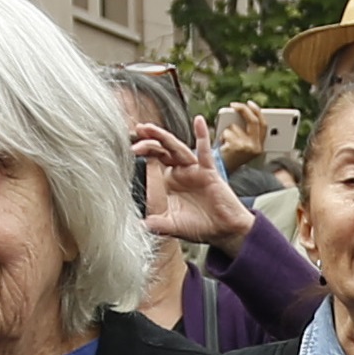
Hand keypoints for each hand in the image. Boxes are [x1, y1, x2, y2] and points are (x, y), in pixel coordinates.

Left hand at [133, 118, 258, 255]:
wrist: (223, 232)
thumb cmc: (199, 227)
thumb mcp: (170, 226)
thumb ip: (154, 224)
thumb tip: (137, 226)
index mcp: (168, 182)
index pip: (153, 162)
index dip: (143, 154)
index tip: (130, 150)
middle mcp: (179, 173)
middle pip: (161, 150)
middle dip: (148, 140)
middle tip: (136, 131)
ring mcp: (194, 170)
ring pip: (176, 148)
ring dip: (163, 136)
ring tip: (149, 128)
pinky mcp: (208, 172)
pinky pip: (205, 152)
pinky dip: (202, 136)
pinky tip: (199, 121)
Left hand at [218, 101, 266, 168]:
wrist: (220, 175)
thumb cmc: (228, 160)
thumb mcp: (241, 144)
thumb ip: (244, 131)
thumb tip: (240, 113)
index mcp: (260, 147)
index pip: (264, 124)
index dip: (258, 112)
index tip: (251, 104)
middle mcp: (257, 147)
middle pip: (254, 121)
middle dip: (244, 109)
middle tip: (234, 105)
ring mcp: (248, 147)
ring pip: (236, 126)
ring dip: (227, 130)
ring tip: (224, 141)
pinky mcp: (238, 146)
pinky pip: (228, 132)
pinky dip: (222, 136)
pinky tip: (222, 146)